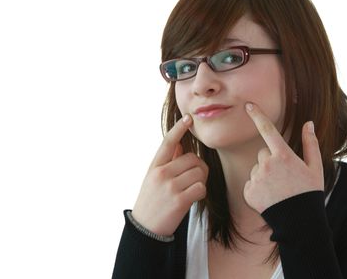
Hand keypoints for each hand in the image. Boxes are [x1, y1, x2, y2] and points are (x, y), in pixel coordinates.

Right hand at [132, 114, 207, 236]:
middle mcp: (162, 174)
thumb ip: (167, 161)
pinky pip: (201, 188)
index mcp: (155, 166)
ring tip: (190, 190)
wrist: (145, 228)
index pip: (168, 143)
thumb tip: (180, 143)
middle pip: (193, 159)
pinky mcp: (180, 200)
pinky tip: (192, 198)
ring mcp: (170, 186)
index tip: (188, 118)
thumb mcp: (153, 178)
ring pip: (200, 173)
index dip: (178, 129)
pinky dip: (200, 193)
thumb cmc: (152, 201)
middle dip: (198, 168)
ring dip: (200, 181)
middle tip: (192, 179)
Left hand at [243, 102, 323, 212]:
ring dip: (263, 176)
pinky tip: (269, 198)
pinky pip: (250, 184)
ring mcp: (256, 179)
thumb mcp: (315, 167)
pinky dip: (257, 190)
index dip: (258, 115)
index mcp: (283, 155)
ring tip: (277, 190)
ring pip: (256, 169)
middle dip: (270, 161)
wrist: (300, 221)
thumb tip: (309, 123)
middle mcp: (267, 164)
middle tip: (284, 178)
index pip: (267, 129)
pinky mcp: (248, 192)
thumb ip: (310, 143)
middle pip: (263, 153)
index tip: (248, 105)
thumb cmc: (309, 192)